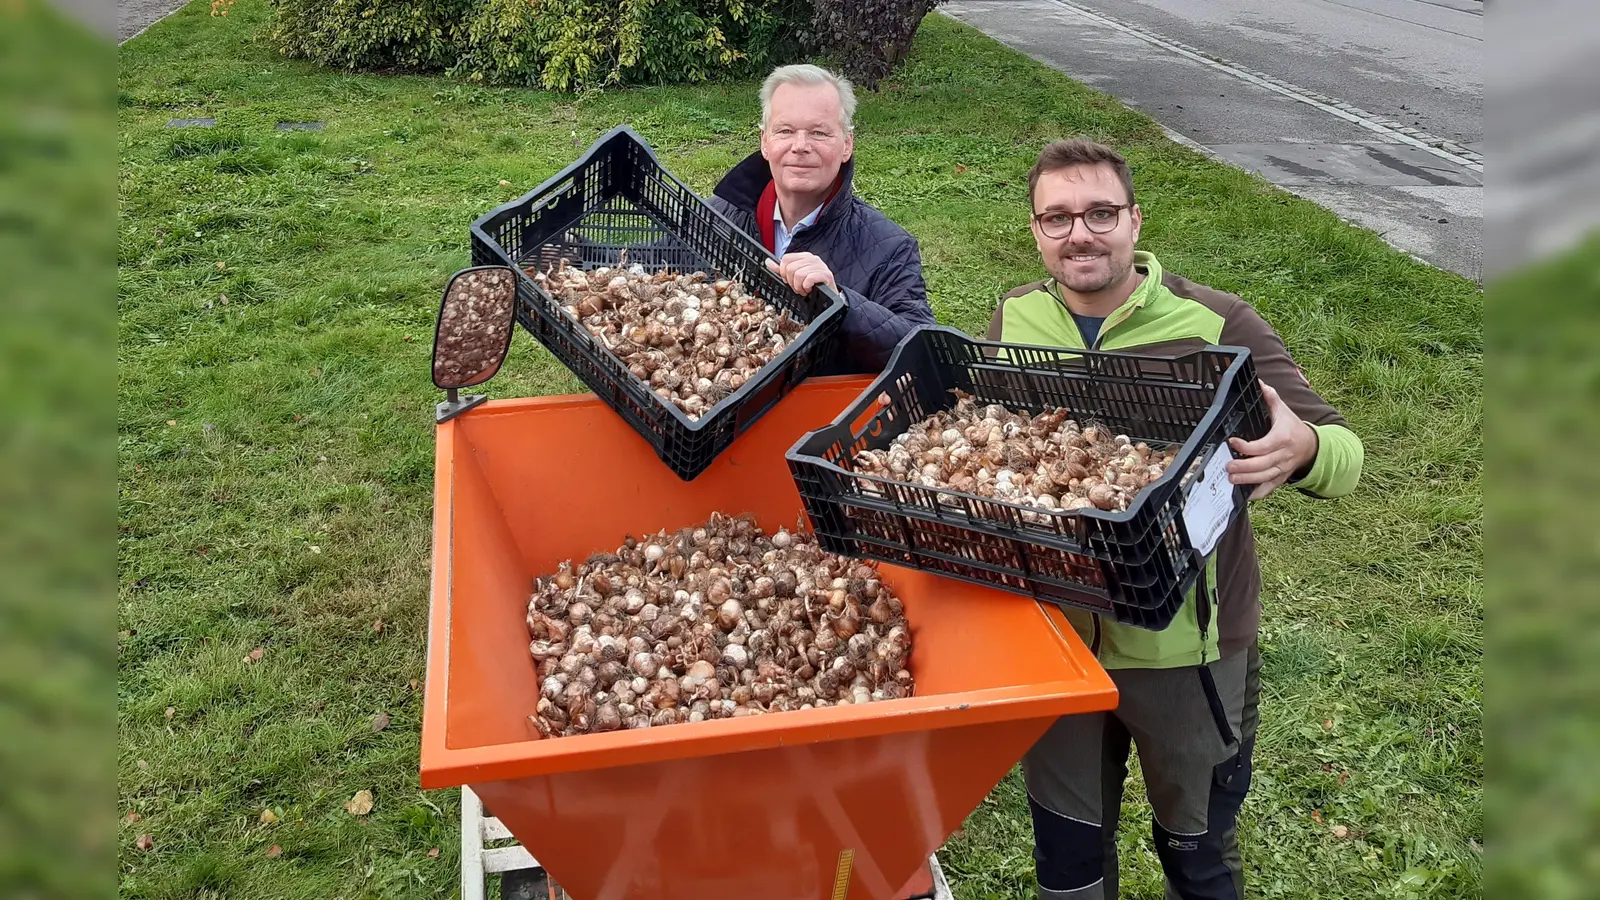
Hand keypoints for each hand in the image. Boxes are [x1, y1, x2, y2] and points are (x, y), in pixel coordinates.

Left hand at [765, 252, 835, 294]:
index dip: (784, 272)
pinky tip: (810, 290)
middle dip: (792, 282)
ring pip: (799, 274)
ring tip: (804, 290)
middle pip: (790, 268)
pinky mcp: (826, 274)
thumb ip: (781, 270)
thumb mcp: (794, 277)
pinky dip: (806, 287)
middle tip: (798, 287)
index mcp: (804, 256)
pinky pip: (809, 279)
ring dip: (799, 287)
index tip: (789, 281)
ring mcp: (820, 266)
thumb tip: (768, 262)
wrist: (829, 295)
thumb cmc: (811, 286)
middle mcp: (812, 258)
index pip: (786, 259)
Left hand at [1226, 383, 1318, 500]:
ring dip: (1247, 480)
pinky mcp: (1281, 478)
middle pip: (1262, 465)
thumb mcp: (1284, 411)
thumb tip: (1259, 383)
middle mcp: (1283, 455)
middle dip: (1243, 467)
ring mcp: (1282, 469)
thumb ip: (1271, 398)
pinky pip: (1270, 488)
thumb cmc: (1292, 427)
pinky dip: (1258, 493)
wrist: (1312, 446)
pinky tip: (1245, 495)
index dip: (1247, 447)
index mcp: (1282, 438)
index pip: (1263, 445)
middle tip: (1227, 466)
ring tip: (1231, 479)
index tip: (1233, 442)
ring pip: (1265, 478)